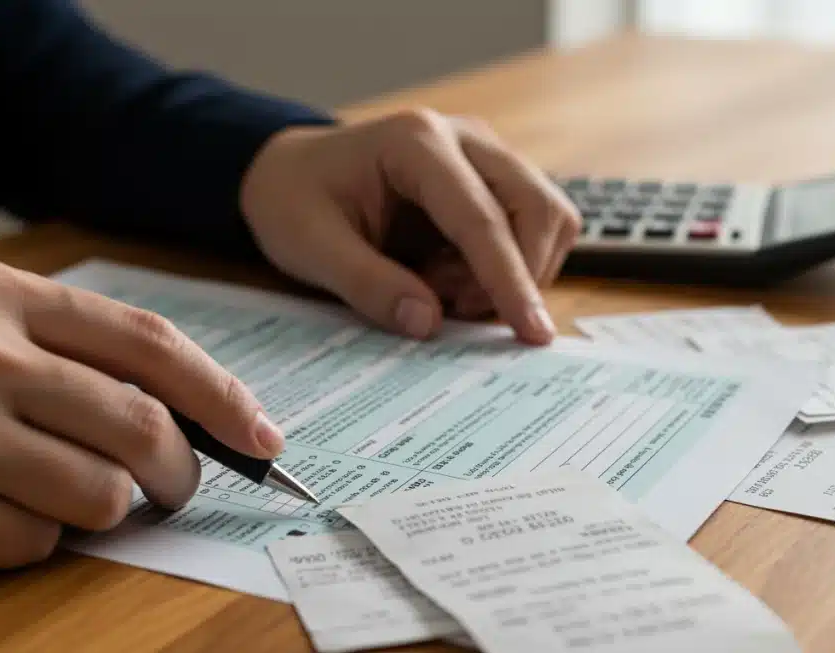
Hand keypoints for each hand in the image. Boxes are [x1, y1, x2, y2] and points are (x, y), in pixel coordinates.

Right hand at [0, 259, 283, 571]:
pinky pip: (31, 545)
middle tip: (177, 488)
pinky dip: (29, 541)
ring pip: (100, 495)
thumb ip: (48, 348)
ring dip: (101, 511)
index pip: (147, 343)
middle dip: (181, 471)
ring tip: (52, 498)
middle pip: (142, 426)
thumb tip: (162, 407)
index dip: (221, 393)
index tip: (261, 434)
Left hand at [240, 108, 581, 344]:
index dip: (510, 280)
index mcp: (416, 143)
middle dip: (518, 276)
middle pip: (538, 208)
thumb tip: (428, 323)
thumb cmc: (294, 201)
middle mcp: (464, 138)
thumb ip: (368, 284)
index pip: (482, 217)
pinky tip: (447, 276)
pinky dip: (503, 268)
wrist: (288, 172)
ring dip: (510, 273)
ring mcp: (485, 156)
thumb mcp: (310, 248)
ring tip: (440, 288)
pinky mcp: (491, 181)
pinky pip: (529, 231)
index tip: (532, 332)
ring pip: (546, 218)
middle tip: (455, 309)